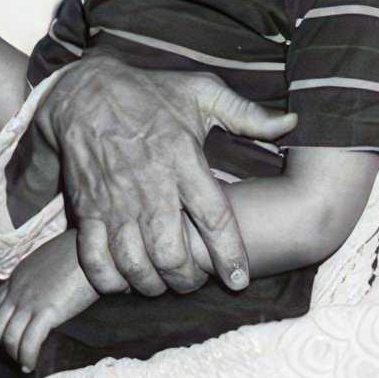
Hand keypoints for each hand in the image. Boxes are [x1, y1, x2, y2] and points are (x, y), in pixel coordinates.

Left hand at [0, 230, 99, 371]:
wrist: (94, 245)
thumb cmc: (80, 248)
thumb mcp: (52, 257)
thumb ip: (43, 273)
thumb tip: (54, 284)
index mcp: (18, 276)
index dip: (2, 325)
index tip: (12, 336)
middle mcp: (18, 290)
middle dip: (4, 344)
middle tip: (17, 355)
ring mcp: (30, 302)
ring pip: (9, 338)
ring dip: (14, 355)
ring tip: (24, 365)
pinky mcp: (47, 312)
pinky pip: (29, 343)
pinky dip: (27, 358)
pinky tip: (32, 366)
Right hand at [32, 60, 295, 296]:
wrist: (84, 92)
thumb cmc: (151, 93)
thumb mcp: (202, 93)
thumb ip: (248, 115)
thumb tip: (294, 123)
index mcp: (183, 158)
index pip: (214, 216)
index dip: (229, 254)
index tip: (240, 279)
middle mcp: (150, 185)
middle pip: (171, 252)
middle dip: (187, 279)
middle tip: (195, 282)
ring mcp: (115, 200)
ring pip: (134, 262)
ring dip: (151, 284)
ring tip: (164, 284)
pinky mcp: (87, 208)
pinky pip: (94, 257)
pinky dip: (109, 279)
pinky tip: (124, 281)